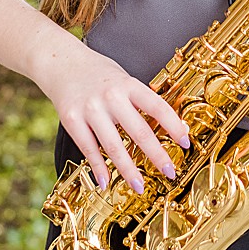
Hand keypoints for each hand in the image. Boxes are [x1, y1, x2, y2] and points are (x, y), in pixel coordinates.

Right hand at [39, 48, 189, 193]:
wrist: (62, 64)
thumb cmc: (100, 74)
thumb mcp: (125, 81)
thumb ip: (140, 101)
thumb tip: (167, 126)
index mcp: (129, 85)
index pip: (158, 107)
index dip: (174, 126)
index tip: (186, 143)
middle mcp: (111, 97)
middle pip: (139, 131)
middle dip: (156, 155)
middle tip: (170, 172)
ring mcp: (90, 109)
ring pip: (113, 146)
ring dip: (128, 169)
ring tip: (139, 186)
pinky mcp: (72, 120)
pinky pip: (88, 148)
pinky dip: (98, 167)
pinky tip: (106, 182)